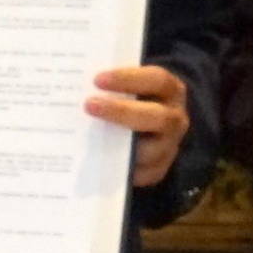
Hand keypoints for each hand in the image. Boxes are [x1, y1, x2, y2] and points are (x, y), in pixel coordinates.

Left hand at [89, 63, 190, 186]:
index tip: (97, 80)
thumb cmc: (131, 98)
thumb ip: (111, 83)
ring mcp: (168, 147)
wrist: (146, 130)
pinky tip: (94, 161)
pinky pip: (139, 173)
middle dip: (122, 112)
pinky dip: (117, 168)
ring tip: (87, 137)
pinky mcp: (157, 171)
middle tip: (88, 105)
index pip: (157, 80)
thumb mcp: (128, 86)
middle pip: (158, 117)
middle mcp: (175, 119)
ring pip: (149, 150)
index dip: (129, 79)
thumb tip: (78, 81)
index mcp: (170, 90)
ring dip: (117, 144)